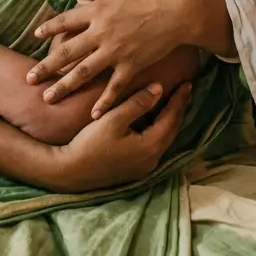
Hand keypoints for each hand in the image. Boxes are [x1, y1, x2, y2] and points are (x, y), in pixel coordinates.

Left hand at [28, 0, 202, 117]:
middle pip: (67, 51)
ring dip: (64, 86)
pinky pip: (114, 87)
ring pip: (83, 71)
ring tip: (48, 98)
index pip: (66, 21)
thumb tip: (80, 2)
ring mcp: (115, 50)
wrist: (178, 10)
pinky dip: (104, 102)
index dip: (50, 28)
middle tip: (28, 78)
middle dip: (46, 66)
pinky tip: (93, 114)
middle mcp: (101, 32)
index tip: (35, 36)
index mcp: (97, 10)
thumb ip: (99, 1)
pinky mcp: (131, 64)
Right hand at [48, 81, 191, 191]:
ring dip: (169, 121)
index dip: (179, 100)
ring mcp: (144, 167)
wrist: (69, 171)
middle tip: (184, 91)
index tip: (187, 83)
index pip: (172, 118)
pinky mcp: (135, 170)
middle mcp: (152, 159)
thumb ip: (137, 103)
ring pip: (163, 139)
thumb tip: (159, 88)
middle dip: (178, 109)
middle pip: (171, 130)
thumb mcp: (113, 119)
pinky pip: (154, 146)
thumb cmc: (89, 144)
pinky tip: (155, 121)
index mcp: (150, 146)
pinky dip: (158, 131)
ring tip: (173, 103)